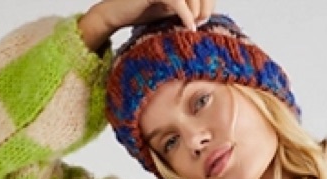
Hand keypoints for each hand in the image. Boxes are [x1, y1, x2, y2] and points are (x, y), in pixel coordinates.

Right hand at [79, 0, 216, 51]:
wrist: (117, 13)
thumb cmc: (144, 12)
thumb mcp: (172, 10)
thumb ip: (188, 8)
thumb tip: (208, 15)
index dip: (209, 4)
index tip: (203, 20)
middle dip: (206, 7)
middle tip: (200, 23)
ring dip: (197, 11)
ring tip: (193, 25)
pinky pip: (177, 1)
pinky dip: (186, 16)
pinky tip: (189, 27)